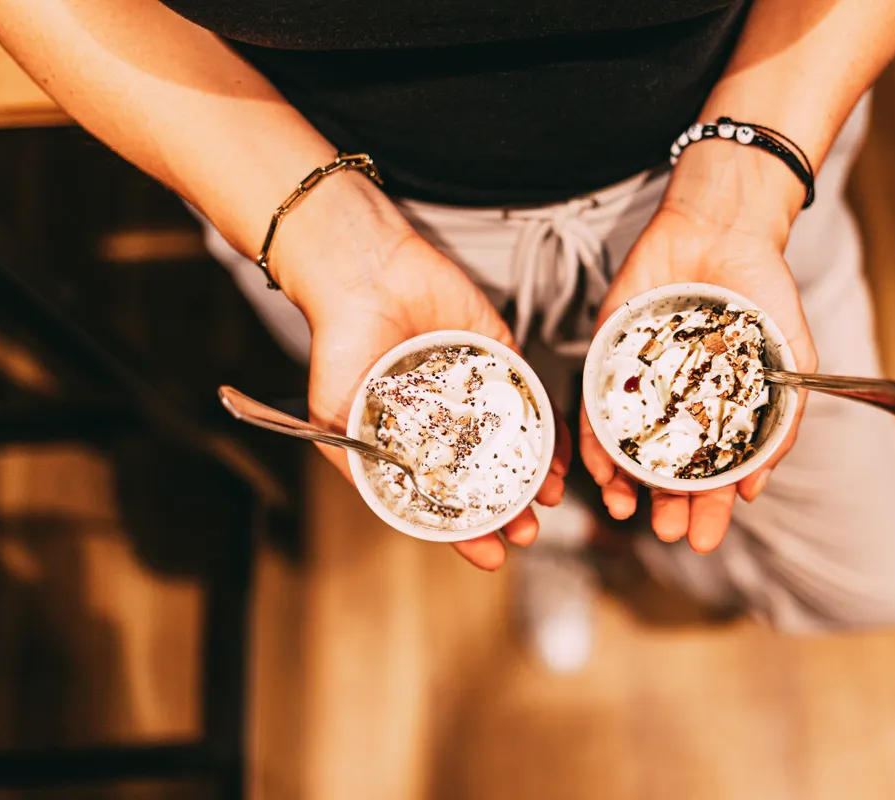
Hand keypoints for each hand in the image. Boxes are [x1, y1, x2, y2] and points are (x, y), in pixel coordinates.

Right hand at [274, 181, 569, 569]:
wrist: (363, 274)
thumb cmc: (339, 342)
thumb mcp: (334, 416)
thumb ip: (358, 462)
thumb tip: (385, 508)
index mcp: (412, 445)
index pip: (447, 500)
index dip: (468, 533)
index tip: (491, 557)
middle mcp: (448, 425)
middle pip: (489, 479)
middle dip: (512, 510)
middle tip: (527, 530)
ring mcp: (477, 394)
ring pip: (517, 445)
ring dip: (537, 475)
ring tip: (549, 499)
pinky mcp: (502, 358)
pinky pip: (534, 398)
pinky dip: (551, 426)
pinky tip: (561, 451)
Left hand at [580, 181, 816, 553]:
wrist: (722, 230)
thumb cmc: (763, 291)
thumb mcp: (790, 356)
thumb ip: (782, 417)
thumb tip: (757, 484)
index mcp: (721, 412)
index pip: (714, 474)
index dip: (709, 510)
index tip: (702, 540)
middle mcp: (679, 405)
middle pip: (668, 470)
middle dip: (668, 506)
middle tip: (669, 533)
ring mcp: (642, 384)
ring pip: (628, 447)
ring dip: (627, 484)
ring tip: (630, 511)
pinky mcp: (609, 357)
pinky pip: (595, 406)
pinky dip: (595, 439)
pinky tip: (600, 466)